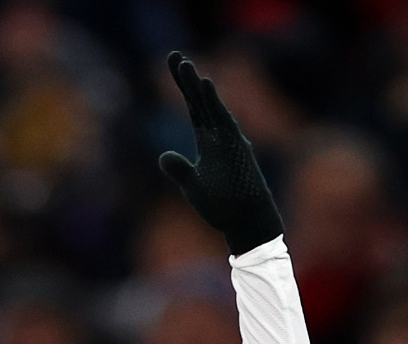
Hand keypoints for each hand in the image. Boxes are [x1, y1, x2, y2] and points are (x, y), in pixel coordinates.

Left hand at [159, 51, 282, 255]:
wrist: (244, 222)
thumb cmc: (224, 205)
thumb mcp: (193, 185)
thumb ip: (178, 168)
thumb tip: (163, 155)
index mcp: (208, 141)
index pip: (194, 107)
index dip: (183, 87)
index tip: (173, 64)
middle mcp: (219, 135)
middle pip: (200, 101)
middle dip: (186, 80)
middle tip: (174, 56)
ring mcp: (229, 140)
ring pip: (210, 107)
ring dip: (197, 87)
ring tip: (185, 66)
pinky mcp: (236, 148)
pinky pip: (223, 120)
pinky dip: (214, 103)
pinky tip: (204, 85)